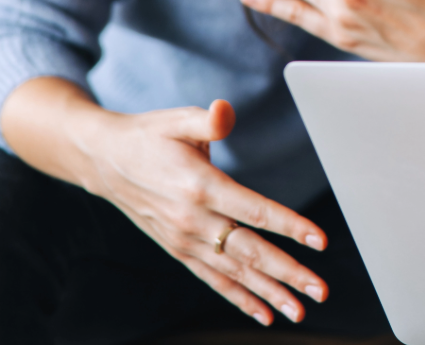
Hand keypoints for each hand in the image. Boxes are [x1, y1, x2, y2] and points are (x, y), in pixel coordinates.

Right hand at [73, 97, 328, 326]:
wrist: (105, 161)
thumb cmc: (148, 137)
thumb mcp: (177, 119)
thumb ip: (207, 120)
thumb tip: (226, 111)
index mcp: (200, 186)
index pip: (254, 211)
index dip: (290, 226)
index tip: (320, 241)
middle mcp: (193, 220)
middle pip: (249, 251)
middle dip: (288, 273)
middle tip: (319, 290)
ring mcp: (185, 240)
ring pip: (234, 272)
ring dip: (269, 293)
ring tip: (299, 311)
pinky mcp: (178, 250)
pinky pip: (213, 279)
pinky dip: (238, 298)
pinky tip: (263, 314)